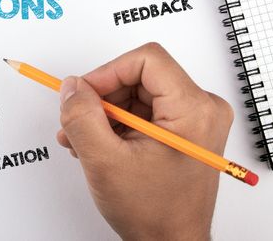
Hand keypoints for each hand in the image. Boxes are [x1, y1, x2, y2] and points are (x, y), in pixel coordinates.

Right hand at [56, 43, 233, 240]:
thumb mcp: (104, 161)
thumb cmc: (154, 213)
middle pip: (137, 75)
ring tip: (85, 141)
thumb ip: (82, 117)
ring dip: (103, 113)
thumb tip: (72, 87)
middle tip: (79, 122)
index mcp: (194, 110)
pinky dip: (115, 123)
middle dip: (101, 98)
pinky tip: (99, 145)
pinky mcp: (181, 129)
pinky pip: (140, 109)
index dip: (107, 72)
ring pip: (134, 92)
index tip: (85, 93)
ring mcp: (192, 119)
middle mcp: (201, 108)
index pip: (146, 60)